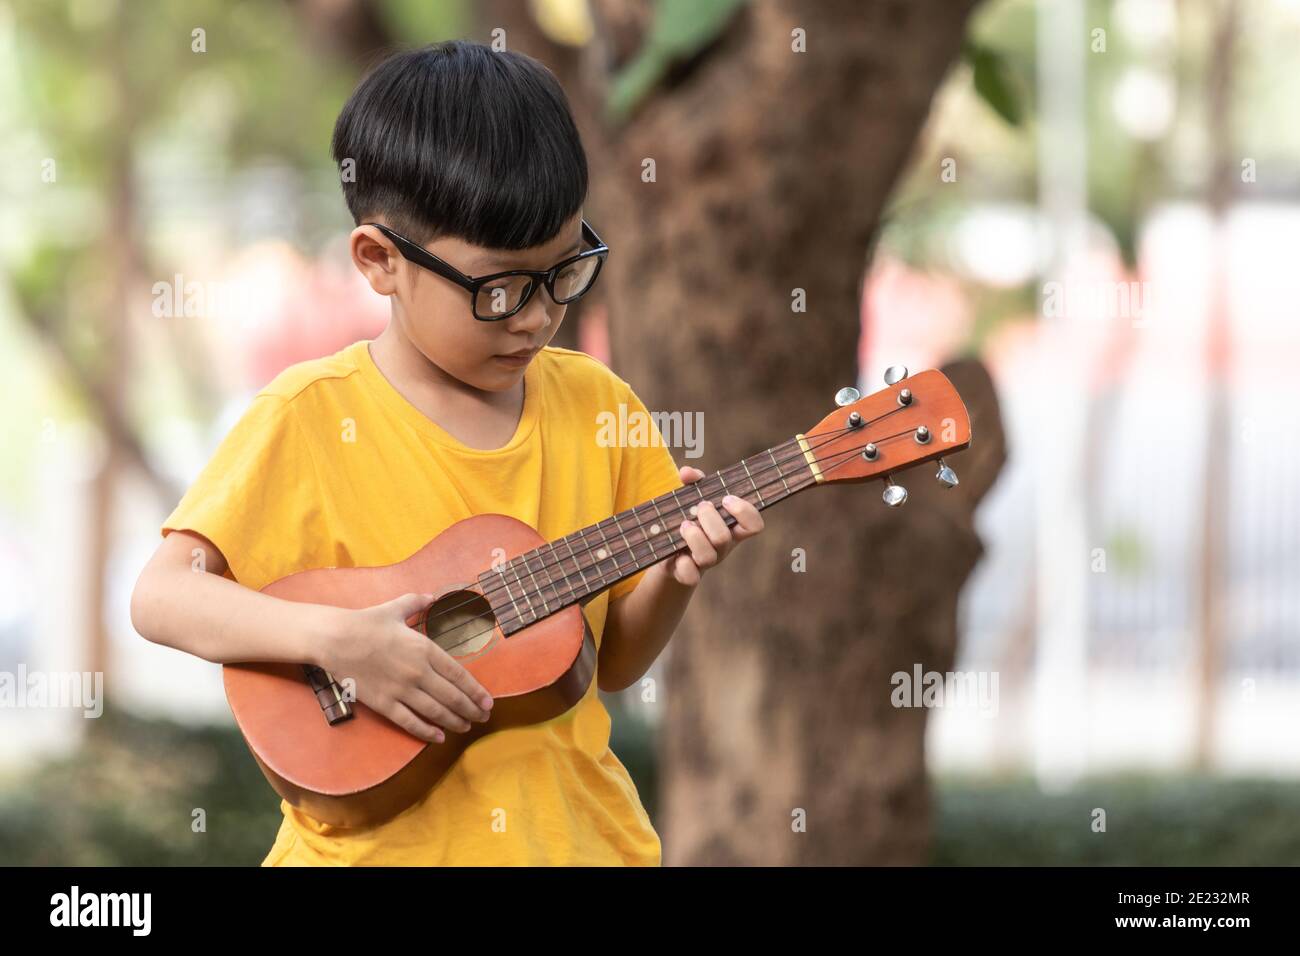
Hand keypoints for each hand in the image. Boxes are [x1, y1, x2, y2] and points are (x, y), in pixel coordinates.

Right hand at [318, 592, 492, 743]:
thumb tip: (431, 596)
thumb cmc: (366, 622)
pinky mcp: (384, 703)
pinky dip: (427, 732)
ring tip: (466, 727)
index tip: (488, 701)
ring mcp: (401, 690)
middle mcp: (418, 672)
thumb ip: (417, 602)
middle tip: (483, 717)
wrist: (335, 638)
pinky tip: (439, 737)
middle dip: (471, 710)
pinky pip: (410, 721)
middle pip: (452, 697)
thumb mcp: (396, 607)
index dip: (476, 691)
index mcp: (425, 649)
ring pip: (435, 712)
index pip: (459, 675)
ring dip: (454, 722)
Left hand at [656, 465, 764, 587]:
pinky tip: (676, 553)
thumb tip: (687, 473)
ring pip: (708, 556)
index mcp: (731, 527)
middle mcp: (722, 547)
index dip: (745, 512)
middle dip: (709, 518)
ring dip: (694, 537)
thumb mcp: (692, 498)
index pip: (754, 525)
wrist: (668, 552)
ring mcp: (706, 562)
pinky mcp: (688, 574)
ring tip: (683, 525)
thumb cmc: (688, 518)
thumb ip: (693, 482)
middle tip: (699, 508)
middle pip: (724, 538)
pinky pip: (691, 576)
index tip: (727, 499)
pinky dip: (683, 564)